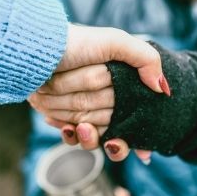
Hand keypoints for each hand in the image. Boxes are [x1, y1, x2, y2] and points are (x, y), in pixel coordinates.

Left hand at [32, 24, 166, 162]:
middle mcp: (103, 95)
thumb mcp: (115, 41)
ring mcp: (81, 107)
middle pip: (116, 129)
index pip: (137, 116)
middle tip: (101, 132)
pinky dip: (69, 134)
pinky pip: (70, 134)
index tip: (143, 153)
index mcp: (121, 82)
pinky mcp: (61, 114)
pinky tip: (65, 128)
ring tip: (83, 129)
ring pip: (94, 136)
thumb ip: (145, 59)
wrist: (34, 48)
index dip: (140, 137)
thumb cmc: (76, 42)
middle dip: (110, 134)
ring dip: (88, 136)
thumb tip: (162, 89)